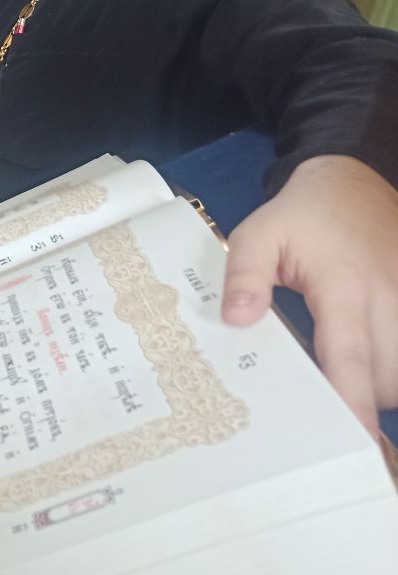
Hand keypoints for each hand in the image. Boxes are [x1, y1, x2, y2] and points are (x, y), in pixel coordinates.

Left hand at [223, 155, 397, 436]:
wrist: (352, 179)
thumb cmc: (303, 215)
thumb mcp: (257, 233)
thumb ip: (244, 276)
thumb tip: (238, 320)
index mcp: (344, 284)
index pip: (350, 354)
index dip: (354, 400)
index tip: (358, 440)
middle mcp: (389, 297)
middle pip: (386, 377)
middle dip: (360, 397)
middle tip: (325, 395)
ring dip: (379, 385)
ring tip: (349, 372)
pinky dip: (390, 368)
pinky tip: (371, 364)